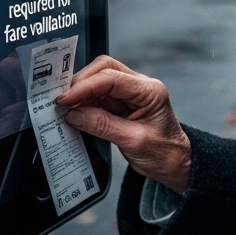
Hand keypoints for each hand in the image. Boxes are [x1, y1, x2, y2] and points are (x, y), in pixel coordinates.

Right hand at [56, 55, 191, 193]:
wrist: (175, 164)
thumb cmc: (164, 153)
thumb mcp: (133, 142)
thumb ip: (103, 125)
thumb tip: (73, 114)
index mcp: (149, 91)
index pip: (111, 78)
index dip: (84, 87)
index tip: (64, 100)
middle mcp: (139, 86)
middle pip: (104, 70)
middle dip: (80, 83)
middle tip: (60, 101)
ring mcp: (129, 94)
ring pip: (98, 80)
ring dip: (80, 93)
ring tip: (63, 108)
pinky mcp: (120, 104)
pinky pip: (97, 96)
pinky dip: (83, 102)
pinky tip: (72, 113)